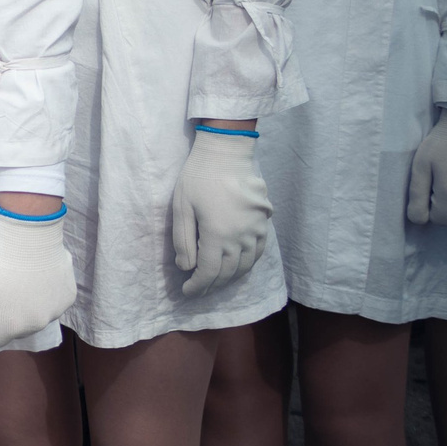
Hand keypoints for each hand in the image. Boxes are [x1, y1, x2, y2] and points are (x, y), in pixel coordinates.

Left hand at [0, 208, 75, 363]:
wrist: (30, 229)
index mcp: (12, 326)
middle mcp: (37, 325)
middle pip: (12, 328)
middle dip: (3, 312)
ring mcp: (56, 311)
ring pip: (32, 316)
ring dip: (23, 303)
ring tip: (17, 276)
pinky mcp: (68, 296)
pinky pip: (50, 303)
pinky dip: (42, 293)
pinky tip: (36, 274)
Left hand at [172, 128, 273, 293]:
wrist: (227, 153)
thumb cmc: (198, 177)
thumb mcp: (181, 208)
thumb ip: (183, 240)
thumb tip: (186, 268)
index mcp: (219, 235)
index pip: (209, 272)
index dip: (198, 286)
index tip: (187, 292)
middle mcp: (242, 237)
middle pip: (228, 272)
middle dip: (212, 285)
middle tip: (198, 290)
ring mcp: (257, 231)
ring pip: (245, 266)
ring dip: (230, 278)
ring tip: (215, 283)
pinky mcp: (264, 223)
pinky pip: (258, 252)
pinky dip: (246, 265)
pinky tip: (237, 267)